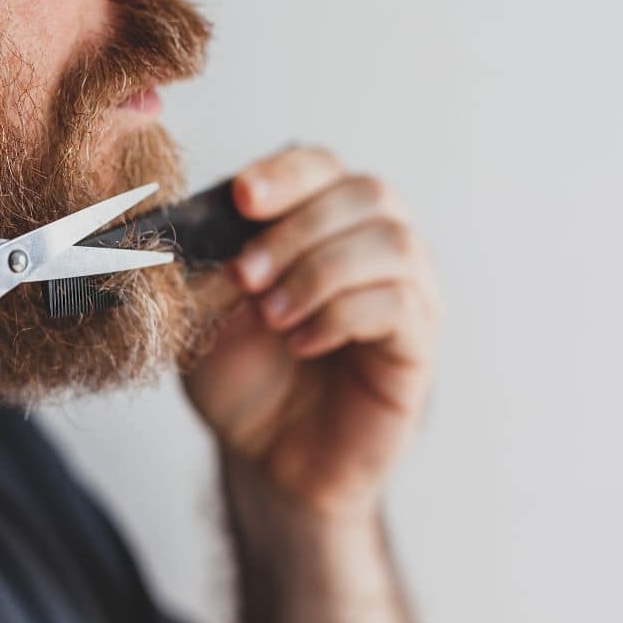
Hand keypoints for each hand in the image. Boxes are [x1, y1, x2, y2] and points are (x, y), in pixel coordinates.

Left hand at [185, 147, 440, 520]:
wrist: (268, 456)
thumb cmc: (243, 376)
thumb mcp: (204, 313)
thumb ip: (209, 265)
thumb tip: (210, 229)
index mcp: (323, 222)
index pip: (322, 165)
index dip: (287, 173)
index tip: (242, 197)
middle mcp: (375, 246)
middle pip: (367, 193)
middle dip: (299, 228)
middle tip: (246, 276)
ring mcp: (407, 293)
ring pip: (394, 242)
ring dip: (322, 272)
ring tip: (273, 316)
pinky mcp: (418, 345)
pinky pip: (400, 304)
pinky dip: (342, 315)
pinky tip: (303, 342)